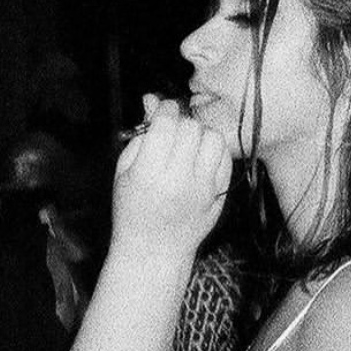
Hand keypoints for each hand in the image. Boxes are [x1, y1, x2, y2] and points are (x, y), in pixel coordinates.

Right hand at [111, 94, 230, 264]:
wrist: (154, 251)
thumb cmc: (132, 210)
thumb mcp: (124, 172)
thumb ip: (140, 135)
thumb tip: (152, 100)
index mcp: (149, 173)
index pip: (166, 123)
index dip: (163, 109)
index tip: (161, 112)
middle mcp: (180, 180)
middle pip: (191, 128)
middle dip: (181, 123)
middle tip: (172, 131)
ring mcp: (204, 189)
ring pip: (214, 139)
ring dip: (201, 135)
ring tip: (188, 145)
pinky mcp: (219, 195)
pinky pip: (225, 158)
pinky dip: (213, 152)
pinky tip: (200, 159)